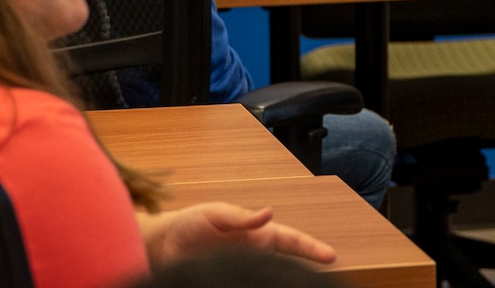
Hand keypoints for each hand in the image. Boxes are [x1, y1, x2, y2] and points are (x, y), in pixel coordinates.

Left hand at [142, 202, 336, 266]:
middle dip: (306, 267)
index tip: (330, 256)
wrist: (164, 246)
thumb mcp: (216, 214)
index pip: (290, 240)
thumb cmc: (191, 224)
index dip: (311, 248)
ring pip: (271, 275)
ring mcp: (244, 269)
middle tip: (324, 272)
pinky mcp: (231, 281)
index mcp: (257, 234)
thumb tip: (269, 213)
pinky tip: (269, 283)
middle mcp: (255, 254)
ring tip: (301, 281)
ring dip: (282, 278)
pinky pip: (250, 282)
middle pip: (288, 262)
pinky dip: (263, 281)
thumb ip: (242, 218)